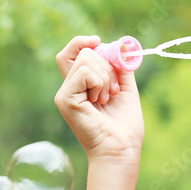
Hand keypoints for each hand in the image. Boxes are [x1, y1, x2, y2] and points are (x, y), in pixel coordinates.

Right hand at [54, 36, 144, 166]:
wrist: (122, 148)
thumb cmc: (124, 125)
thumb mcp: (125, 89)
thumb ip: (121, 67)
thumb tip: (120, 46)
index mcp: (81, 84)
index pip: (72, 52)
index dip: (83, 42)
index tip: (99, 41)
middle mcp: (69, 87)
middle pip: (83, 52)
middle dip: (108, 65)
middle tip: (113, 91)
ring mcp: (65, 93)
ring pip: (86, 59)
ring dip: (106, 77)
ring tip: (107, 99)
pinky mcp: (65, 100)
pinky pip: (84, 73)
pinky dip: (99, 83)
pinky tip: (100, 102)